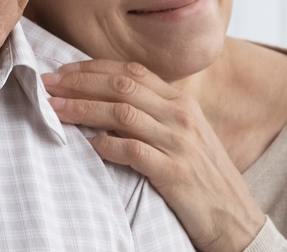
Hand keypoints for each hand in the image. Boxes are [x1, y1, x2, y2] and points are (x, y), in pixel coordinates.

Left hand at [42, 60, 265, 251]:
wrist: (238, 221)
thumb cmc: (204, 179)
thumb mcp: (185, 137)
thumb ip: (155, 116)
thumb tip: (109, 103)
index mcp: (182, 103)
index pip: (133, 71)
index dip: (94, 67)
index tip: (64, 69)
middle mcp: (181, 116)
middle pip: (121, 86)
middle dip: (79, 82)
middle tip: (48, 84)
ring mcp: (179, 143)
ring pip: (121, 114)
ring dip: (82, 109)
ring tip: (54, 109)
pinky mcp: (175, 173)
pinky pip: (133, 151)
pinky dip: (106, 145)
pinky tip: (87, 145)